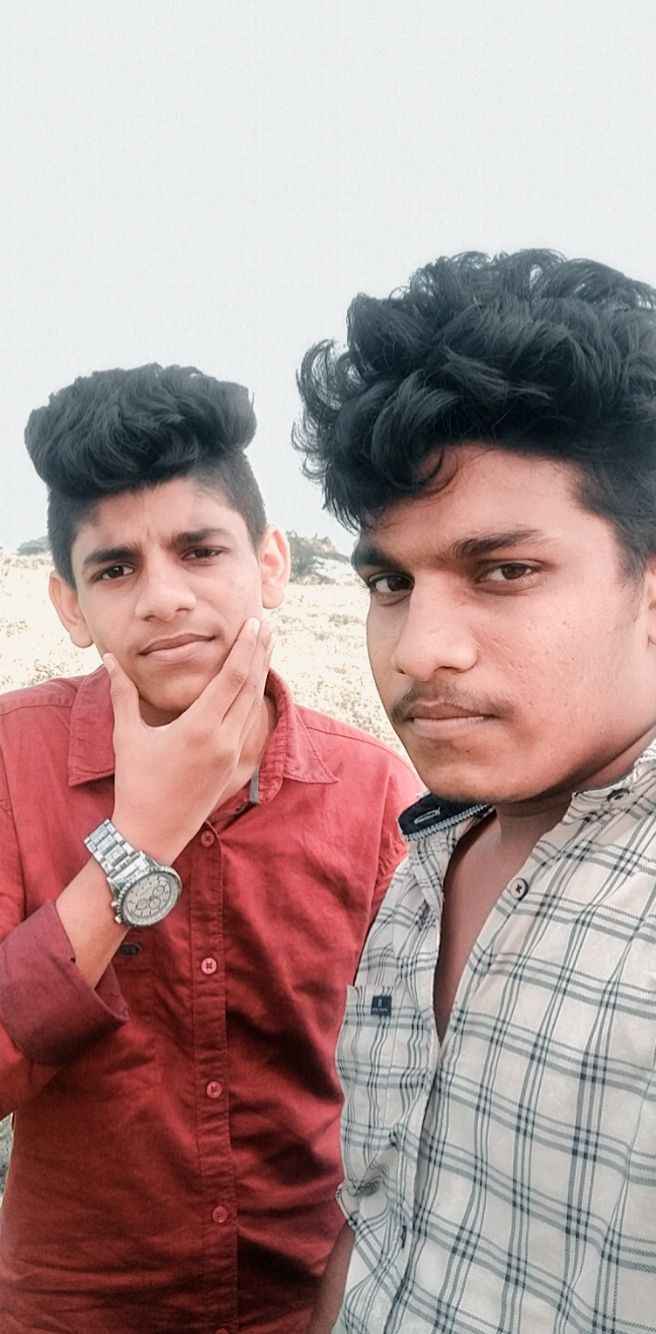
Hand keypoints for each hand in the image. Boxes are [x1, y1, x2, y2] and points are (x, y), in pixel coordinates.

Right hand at [106, 617, 271, 862]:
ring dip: (260, 675)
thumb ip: (123, 694)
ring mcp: (231, 755)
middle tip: (266, 625)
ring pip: (253, 707)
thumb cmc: (135, 785)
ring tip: (265, 649)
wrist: (151, 835)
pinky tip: (253, 688)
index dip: (245, 648)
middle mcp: (222, 740)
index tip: (254, 624)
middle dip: (259, 654)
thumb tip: (110, 659)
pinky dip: (253, 701)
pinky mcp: (233, 767)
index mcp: (198, 728)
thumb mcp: (128, 736)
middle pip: (250, 687)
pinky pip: (248, 725)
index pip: (232, 678)